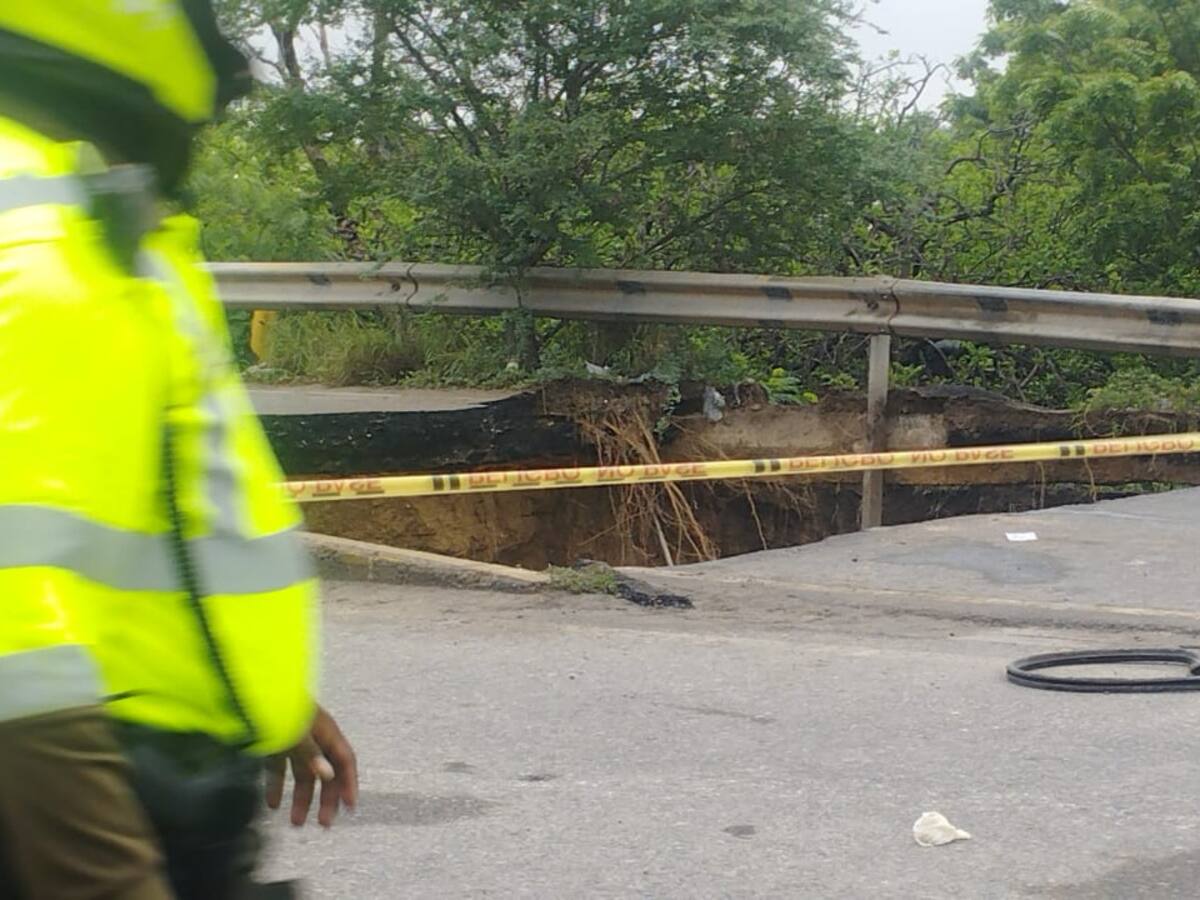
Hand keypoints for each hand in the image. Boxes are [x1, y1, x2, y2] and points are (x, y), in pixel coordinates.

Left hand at [266, 705, 357, 827]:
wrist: (252, 690)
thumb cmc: (278, 705)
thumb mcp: (296, 732)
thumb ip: (310, 753)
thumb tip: (327, 774)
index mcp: (325, 731)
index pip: (345, 760)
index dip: (349, 783)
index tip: (349, 806)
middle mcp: (313, 736)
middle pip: (325, 771)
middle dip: (325, 798)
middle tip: (323, 823)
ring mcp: (294, 740)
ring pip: (302, 774)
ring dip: (301, 798)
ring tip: (295, 822)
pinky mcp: (275, 744)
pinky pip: (280, 769)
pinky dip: (277, 786)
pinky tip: (271, 804)